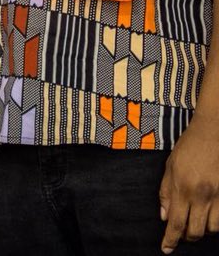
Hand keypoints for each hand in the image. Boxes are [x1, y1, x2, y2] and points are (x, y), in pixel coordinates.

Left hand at [162, 119, 218, 251]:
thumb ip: (166, 192)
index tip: (166, 250)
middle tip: (180, 234)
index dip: (170, 240)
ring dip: (203, 230)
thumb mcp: (170, 166)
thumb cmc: (189, 147)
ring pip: (213, 229)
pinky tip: (209, 216)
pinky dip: (216, 223)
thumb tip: (164, 216)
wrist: (214, 133)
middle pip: (196, 231)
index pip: (175, 223)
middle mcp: (202, 195)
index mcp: (183, 188)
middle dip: (186, 238)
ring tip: (195, 222)